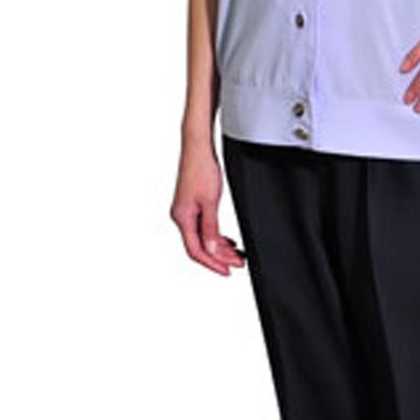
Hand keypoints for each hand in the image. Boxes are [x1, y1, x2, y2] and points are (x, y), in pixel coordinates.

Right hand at [170, 140, 247, 275]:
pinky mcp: (192, 205)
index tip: (226, 271)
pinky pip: (204, 227)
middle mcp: (181, 217)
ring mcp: (186, 211)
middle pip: (200, 246)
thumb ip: (210, 228)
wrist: (197, 148)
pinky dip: (216, 236)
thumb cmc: (201, 169)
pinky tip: (228, 240)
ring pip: (203, 238)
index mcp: (182, 218)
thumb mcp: (210, 202)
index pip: (196, 251)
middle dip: (220, 257)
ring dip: (220, 247)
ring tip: (237, 254)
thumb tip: (212, 250)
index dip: (212, 263)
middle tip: (238, 263)